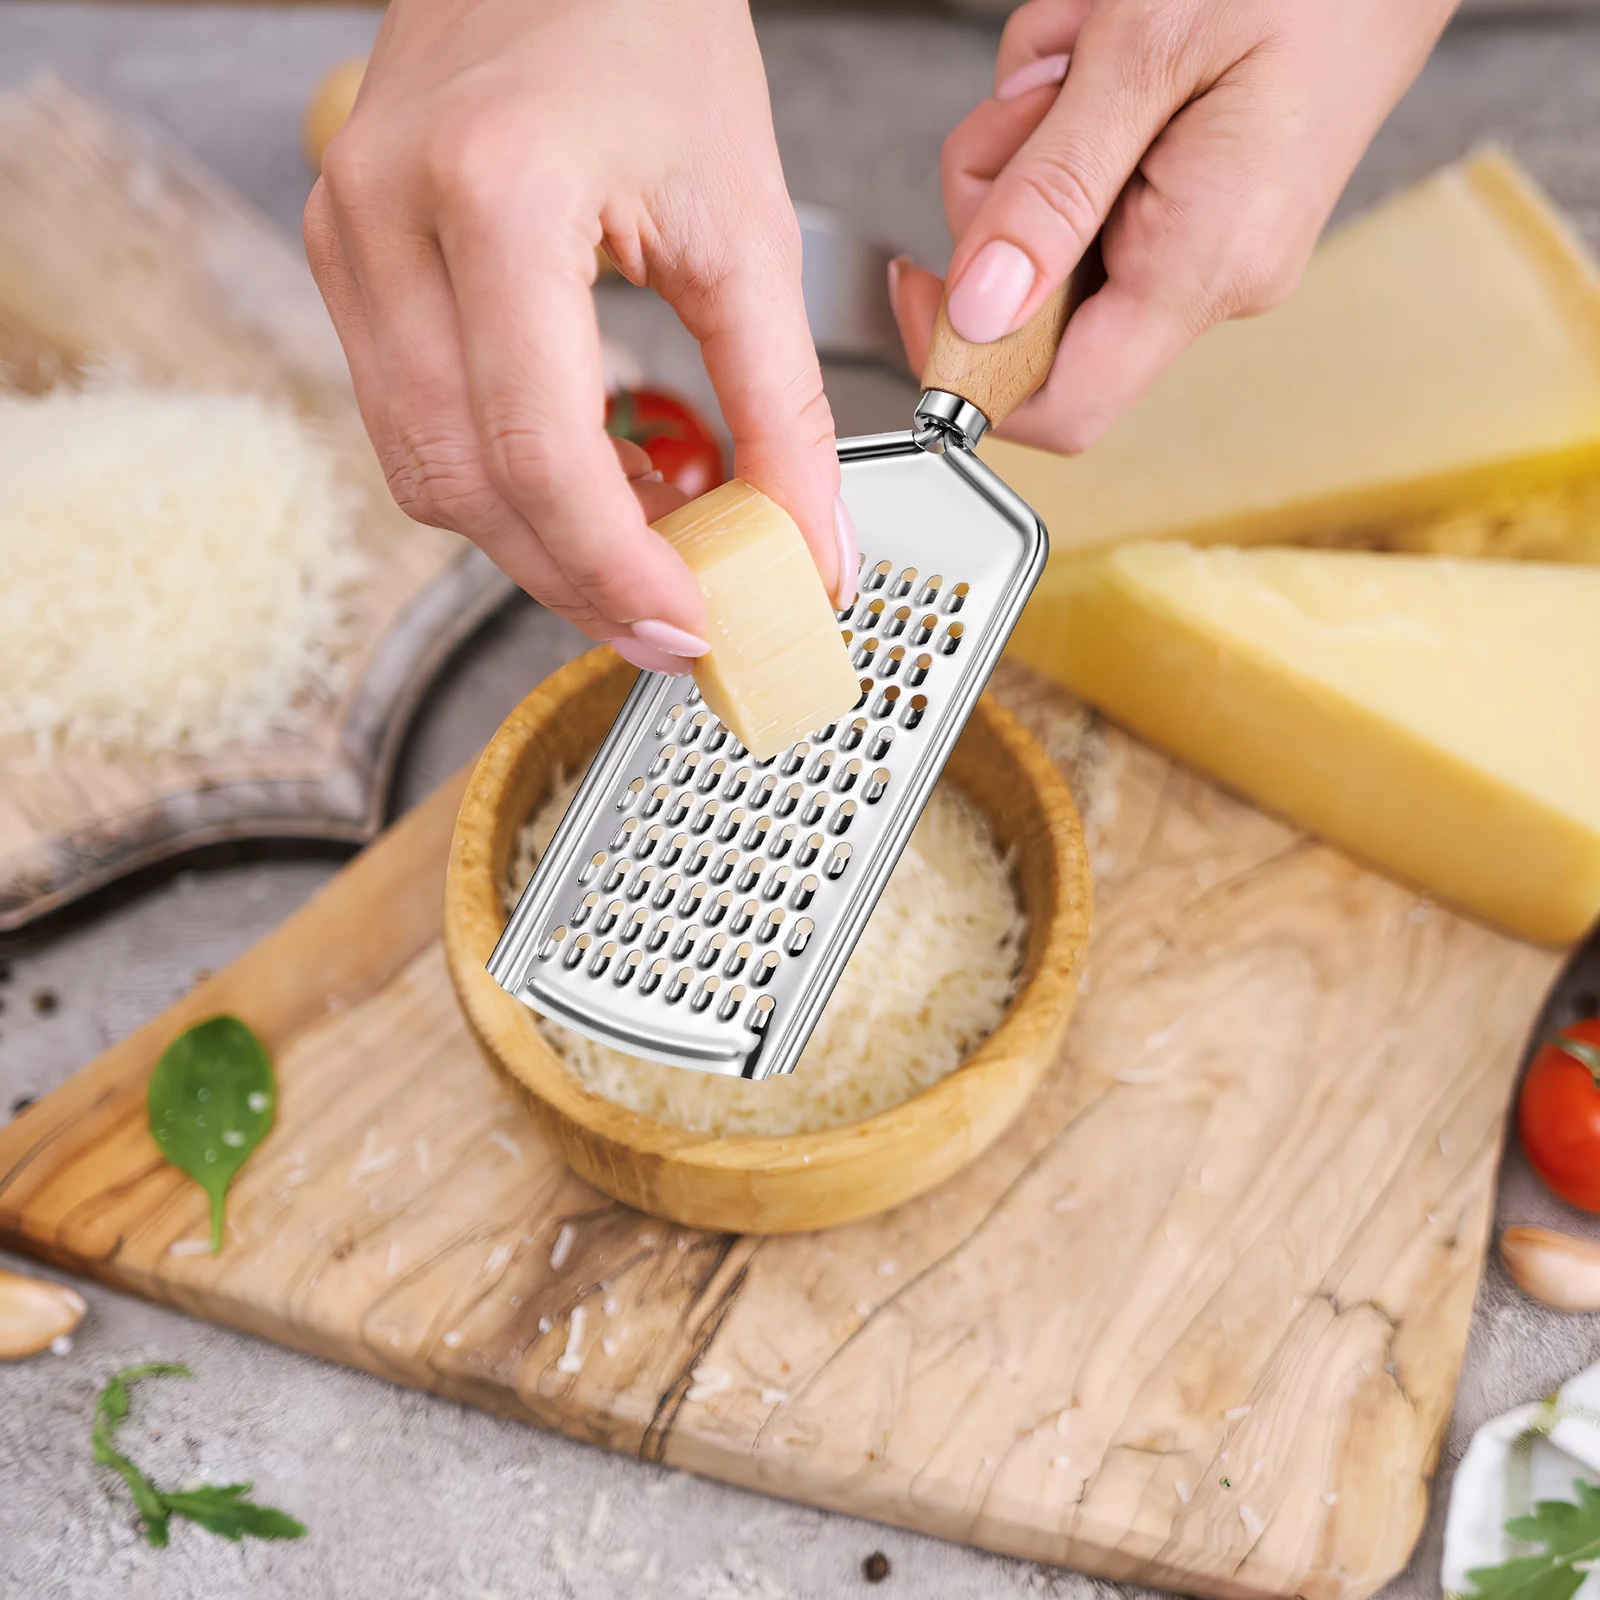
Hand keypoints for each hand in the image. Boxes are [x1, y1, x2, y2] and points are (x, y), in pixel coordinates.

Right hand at [304, 0, 854, 676]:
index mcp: (496, 199)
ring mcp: (347, 239)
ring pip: (427, 472)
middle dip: (577, 578)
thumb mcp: (746, 225)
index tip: (690, 630)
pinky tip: (592, 475)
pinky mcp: (346, 258)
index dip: (614, 570)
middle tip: (676, 620)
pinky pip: (416, 422)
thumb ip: (784, 406)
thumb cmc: (653, 30)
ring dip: (539, 538)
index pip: (536, 452)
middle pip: (465, 485)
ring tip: (647, 543)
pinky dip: (506, 480)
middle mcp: (388, 221)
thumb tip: (812, 546)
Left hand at [890, 0, 1458, 453]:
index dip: (969, 374)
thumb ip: (1049, 192)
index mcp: (1203, 267)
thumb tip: (977, 313)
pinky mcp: (1201, 206)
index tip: (923, 288)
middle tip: (1039, 96)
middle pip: (1036, 309)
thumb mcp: (1144, 54)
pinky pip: (1090, 193)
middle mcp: (1210, 278)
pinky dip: (1069, 121)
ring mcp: (1208, 245)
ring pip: (1050, 237)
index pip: (1062, 409)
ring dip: (1031, 138)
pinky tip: (1106, 51)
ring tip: (1088, 49)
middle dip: (1001, 198)